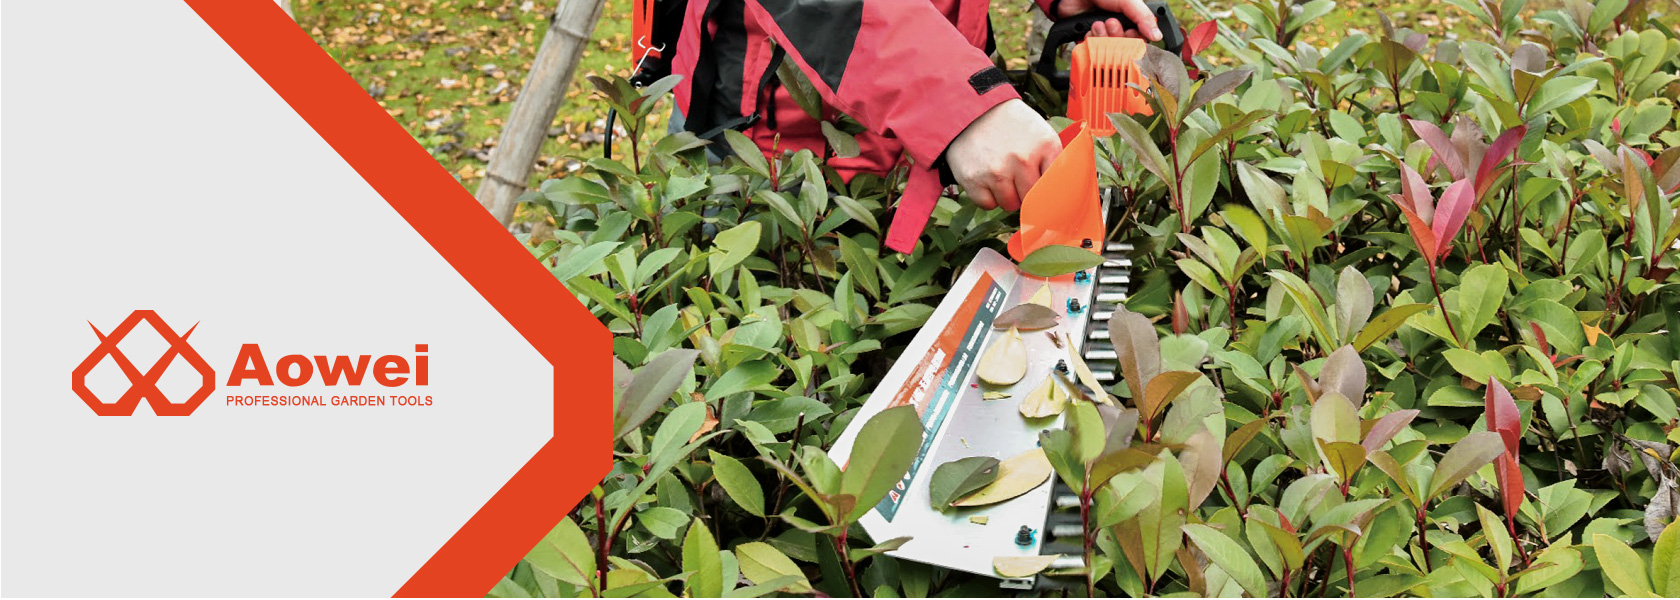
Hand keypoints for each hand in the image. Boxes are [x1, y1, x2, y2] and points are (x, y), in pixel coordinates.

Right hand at [945, 99, 1061, 211]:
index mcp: (1045, 145)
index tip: (1045, 195)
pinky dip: (987, 196)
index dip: (1049, 192)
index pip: (1056, 186)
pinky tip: (986, 178)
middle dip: (1026, 193)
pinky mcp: (974, 179)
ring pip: (1010, 204)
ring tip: (1002, 175)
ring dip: (1007, 196)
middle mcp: (1022, 159)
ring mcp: (997, 171)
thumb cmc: (1010, 124)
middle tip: (1018, 178)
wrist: (973, 110)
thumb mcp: (1040, 131)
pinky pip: (987, 204)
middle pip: (1032, 199)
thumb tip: (1062, 192)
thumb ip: (1053, 159)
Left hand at [1056, 0, 1162, 40]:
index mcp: (1131, 20)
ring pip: (1108, 49)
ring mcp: (1104, 35)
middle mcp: (1119, 29)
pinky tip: (1088, 31)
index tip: (1129, 34)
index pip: (1140, 39)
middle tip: (1110, 23)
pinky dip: (1091, 41)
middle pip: (1124, 47)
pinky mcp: (1089, 39)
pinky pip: (1093, 50)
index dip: (1135, 40)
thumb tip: (1158, 35)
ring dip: (1102, 38)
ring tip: (1097, 24)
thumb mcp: (1127, 1)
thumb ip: (1142, 16)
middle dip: (1116, 37)